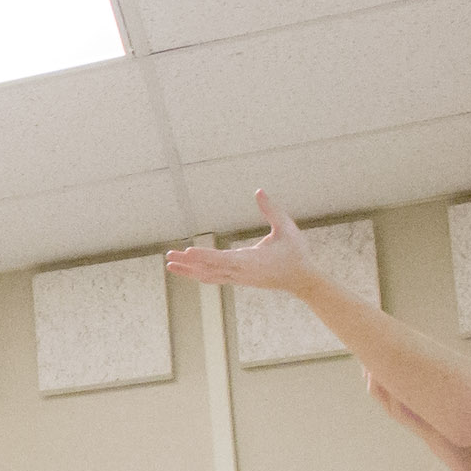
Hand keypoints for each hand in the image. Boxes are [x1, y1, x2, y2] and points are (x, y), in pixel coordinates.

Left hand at [163, 189, 312, 293]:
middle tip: (168, 256)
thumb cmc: (296, 253)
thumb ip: (271, 210)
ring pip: (208, 276)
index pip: (222, 258)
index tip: (188, 251)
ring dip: (188, 270)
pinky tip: (187, 270)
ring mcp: (238, 278)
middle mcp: (240, 272)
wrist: (302, 280)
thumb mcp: (287, 228)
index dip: (204, 255)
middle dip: (188, 263)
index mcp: (251, 261)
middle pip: (209, 269)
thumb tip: (259, 190)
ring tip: (170, 264)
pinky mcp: (238, 280)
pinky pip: (214, 278)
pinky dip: (198, 274)